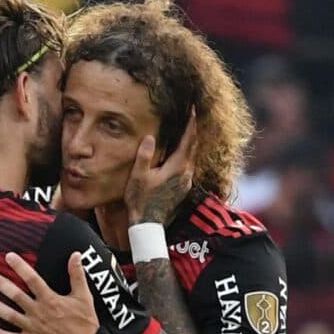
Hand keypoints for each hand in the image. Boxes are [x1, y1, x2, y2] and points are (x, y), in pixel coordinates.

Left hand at [0, 250, 101, 333]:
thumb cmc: (85, 324)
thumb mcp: (84, 297)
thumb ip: (76, 275)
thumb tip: (76, 254)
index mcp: (50, 299)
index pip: (32, 279)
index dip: (20, 267)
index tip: (8, 257)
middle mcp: (38, 312)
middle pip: (16, 295)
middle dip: (2, 284)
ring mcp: (32, 328)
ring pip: (9, 315)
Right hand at [126, 111, 197, 227]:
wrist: (148, 225)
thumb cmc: (141, 201)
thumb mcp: (139, 177)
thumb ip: (144, 156)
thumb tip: (150, 137)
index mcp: (178, 166)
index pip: (188, 139)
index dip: (191, 123)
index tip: (193, 108)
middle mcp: (186, 172)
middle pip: (194, 146)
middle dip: (194, 130)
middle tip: (193, 115)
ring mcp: (186, 181)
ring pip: (193, 156)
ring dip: (192, 143)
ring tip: (188, 131)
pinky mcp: (183, 188)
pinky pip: (189, 165)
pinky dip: (187, 154)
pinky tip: (181, 154)